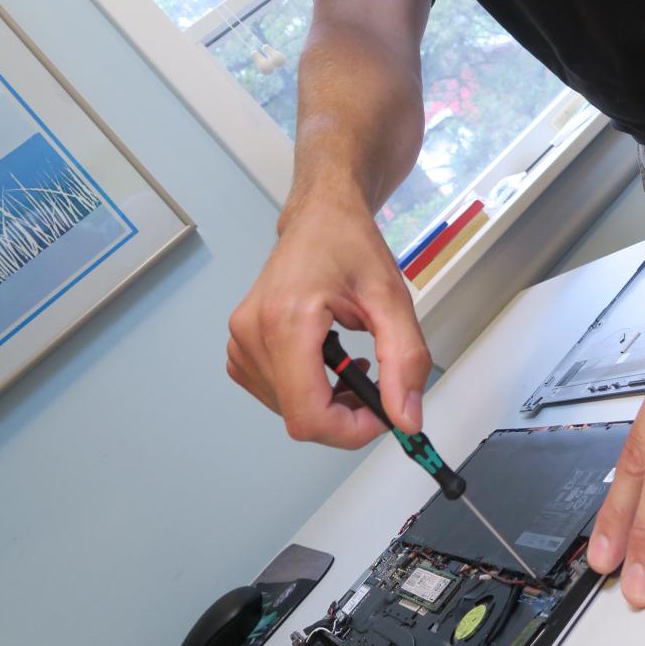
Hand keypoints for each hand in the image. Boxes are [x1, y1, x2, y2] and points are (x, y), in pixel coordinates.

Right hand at [226, 191, 430, 447]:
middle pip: (298, 417)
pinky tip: (327, 362)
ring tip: (352, 364)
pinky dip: (306, 390)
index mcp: (286, 319)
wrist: (321, 214)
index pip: (308, 415)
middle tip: (376, 384)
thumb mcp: (392, 299)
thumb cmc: (349, 244)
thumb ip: (404, 361)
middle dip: (344, 414)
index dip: (350, 430)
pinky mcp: (240, 344)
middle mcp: (252, 331)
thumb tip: (405, 416)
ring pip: (286, 409)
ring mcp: (240, 339)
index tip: (381, 415)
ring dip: (326, 402)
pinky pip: (273, 392)